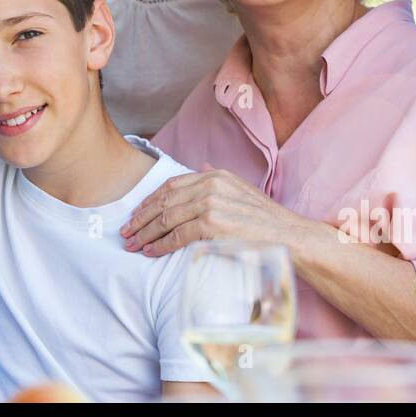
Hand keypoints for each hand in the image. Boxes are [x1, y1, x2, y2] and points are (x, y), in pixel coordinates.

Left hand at [119, 165, 305, 256]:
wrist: (288, 235)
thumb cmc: (265, 219)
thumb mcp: (241, 188)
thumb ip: (216, 178)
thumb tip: (199, 164)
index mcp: (215, 175)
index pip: (171, 185)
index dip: (150, 200)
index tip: (136, 214)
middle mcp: (210, 184)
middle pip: (164, 201)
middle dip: (141, 218)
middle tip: (126, 231)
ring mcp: (211, 203)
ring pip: (166, 218)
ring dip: (146, 233)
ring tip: (133, 244)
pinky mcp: (212, 224)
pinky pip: (177, 235)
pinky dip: (160, 245)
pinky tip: (151, 252)